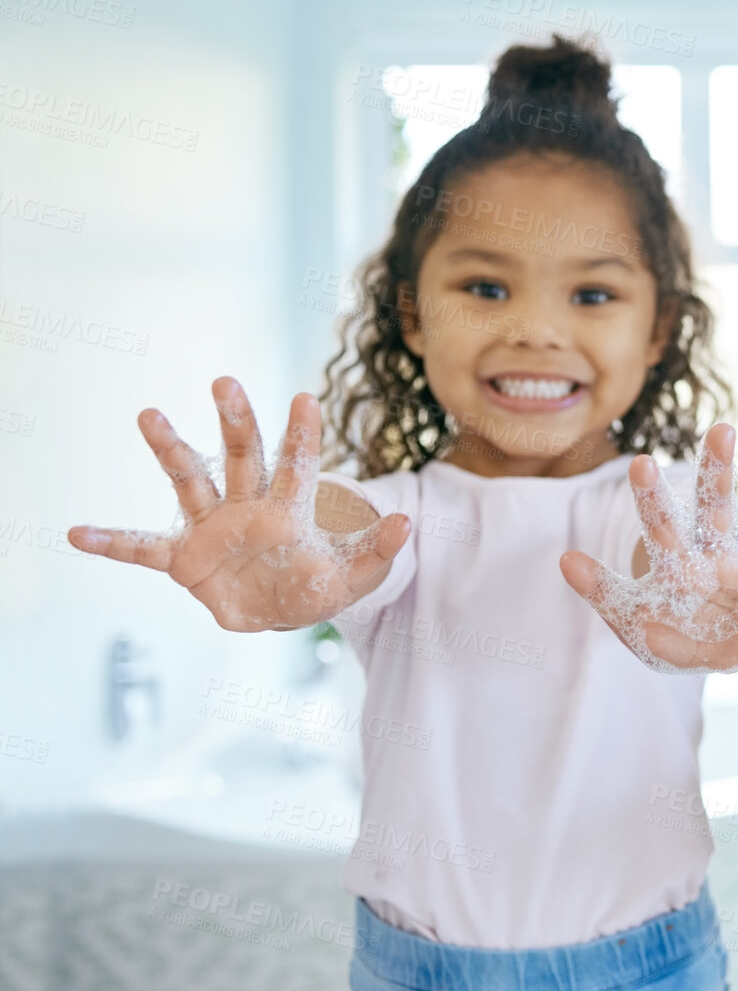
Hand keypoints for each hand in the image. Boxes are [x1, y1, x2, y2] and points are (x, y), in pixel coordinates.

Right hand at [67, 377, 411, 631]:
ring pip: (190, 480)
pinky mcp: (184, 559)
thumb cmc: (319, 584)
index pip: (298, 464)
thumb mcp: (354, 576)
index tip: (306, 397)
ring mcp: (212, 528)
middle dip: (235, 419)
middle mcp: (247, 505)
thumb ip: (376, 551)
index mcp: (290, 508)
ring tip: (150, 414)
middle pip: (241, 455)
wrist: (281, 609)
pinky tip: (78, 533)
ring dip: (171, 450)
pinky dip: (113, 543)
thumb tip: (406, 523)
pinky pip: (143, 549)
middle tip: (227, 381)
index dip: (303, 434)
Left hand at [561, 423, 737, 673]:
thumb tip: (563, 558)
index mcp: (677, 557)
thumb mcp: (629, 617)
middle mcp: (716, 548)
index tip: (640, 462)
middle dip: (717, 468)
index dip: (651, 496)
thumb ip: (601, 590)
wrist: (708, 657)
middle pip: (716, 502)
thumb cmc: (665, 632)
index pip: (661, 522)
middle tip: (719, 428)